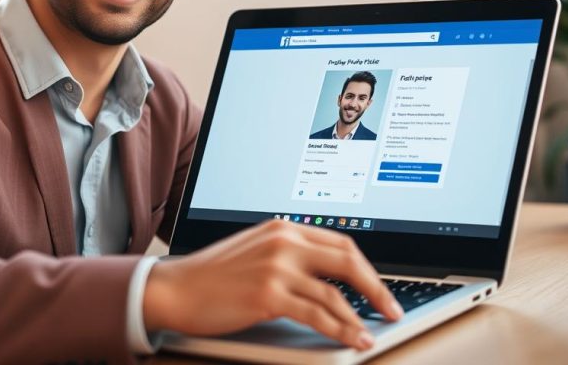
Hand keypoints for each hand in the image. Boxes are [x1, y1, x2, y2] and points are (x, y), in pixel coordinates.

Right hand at [143, 220, 403, 349]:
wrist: (175, 288)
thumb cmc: (211, 275)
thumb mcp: (254, 250)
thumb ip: (287, 254)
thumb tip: (325, 275)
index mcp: (283, 228)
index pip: (340, 243)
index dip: (366, 268)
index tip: (379, 287)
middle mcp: (284, 242)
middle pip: (347, 261)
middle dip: (376, 288)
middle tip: (391, 308)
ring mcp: (276, 267)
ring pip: (335, 293)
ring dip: (360, 317)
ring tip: (371, 334)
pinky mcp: (268, 294)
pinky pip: (318, 314)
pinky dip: (342, 329)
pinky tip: (353, 339)